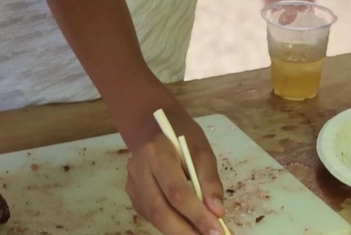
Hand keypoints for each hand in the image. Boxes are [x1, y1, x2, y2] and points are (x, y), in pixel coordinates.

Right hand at [124, 101, 225, 233]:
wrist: (152, 125)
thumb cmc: (180, 133)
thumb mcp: (201, 148)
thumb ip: (209, 179)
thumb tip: (217, 212)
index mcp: (157, 152)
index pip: (177, 192)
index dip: (197, 215)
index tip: (217, 231)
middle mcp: (139, 169)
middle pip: (161, 211)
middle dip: (187, 231)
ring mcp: (133, 183)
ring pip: (155, 218)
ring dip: (180, 231)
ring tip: (202, 233)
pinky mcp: (133, 194)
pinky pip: (152, 216)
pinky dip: (171, 224)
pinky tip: (188, 224)